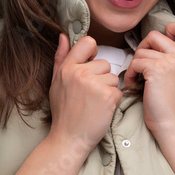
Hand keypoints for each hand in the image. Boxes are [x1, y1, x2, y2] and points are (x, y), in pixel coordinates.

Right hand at [48, 32, 122, 154]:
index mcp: (67, 67)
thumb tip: (63, 35)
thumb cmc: (63, 112)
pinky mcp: (108, 96)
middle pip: (105, 63)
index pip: (88, 42)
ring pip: (113, 78)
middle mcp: (80, 73)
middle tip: (90, 95)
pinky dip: (114, 101)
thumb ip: (60, 57)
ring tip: (95, 103)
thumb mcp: (56, 83)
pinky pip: (119, 91)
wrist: (69, 138)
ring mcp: (95, 84)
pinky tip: (101, 110)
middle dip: (102, 78)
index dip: (93, 52)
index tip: (91, 65)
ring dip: (109, 90)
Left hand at [122, 20, 174, 138]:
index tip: (159, 45)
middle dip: (142, 48)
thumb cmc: (169, 103)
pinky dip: (130, 74)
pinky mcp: (157, 69)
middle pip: (155, 34)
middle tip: (141, 64)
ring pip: (141, 51)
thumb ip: (171, 57)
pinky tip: (133, 84)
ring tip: (137, 79)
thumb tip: (152, 42)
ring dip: (134, 65)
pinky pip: (135, 62)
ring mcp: (170, 61)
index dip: (169, 28)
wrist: (170, 122)